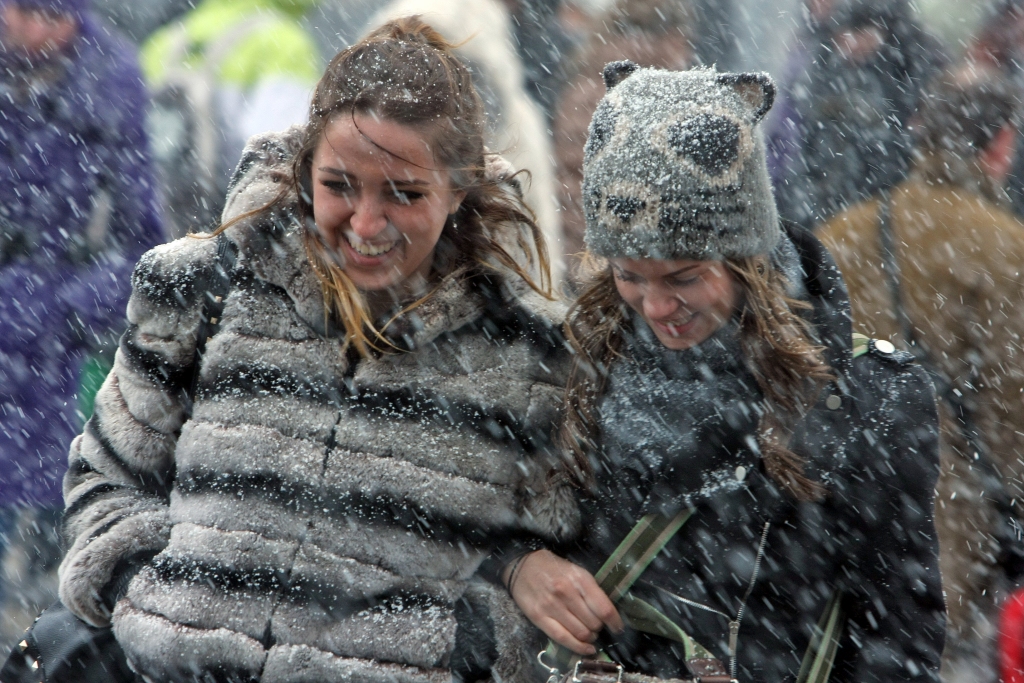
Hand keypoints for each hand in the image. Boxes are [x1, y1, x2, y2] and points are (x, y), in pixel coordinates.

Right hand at [504, 550, 623, 654]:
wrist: (522, 566)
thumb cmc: (553, 568)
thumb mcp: (576, 571)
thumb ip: (591, 590)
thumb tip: (608, 613)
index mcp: (579, 579)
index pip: (603, 608)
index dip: (614, 622)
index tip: (618, 628)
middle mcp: (566, 593)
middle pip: (593, 623)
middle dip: (599, 628)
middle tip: (597, 626)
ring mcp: (551, 606)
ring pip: (580, 633)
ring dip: (590, 638)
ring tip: (589, 634)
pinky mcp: (539, 618)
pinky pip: (563, 638)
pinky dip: (578, 648)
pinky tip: (587, 649)